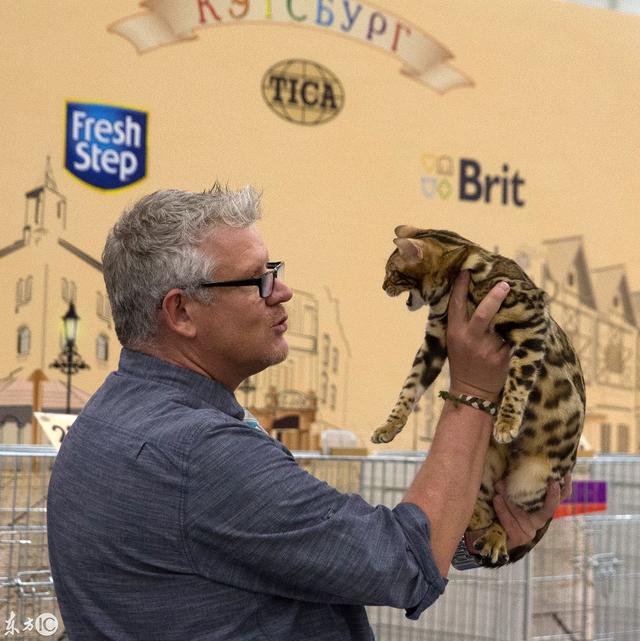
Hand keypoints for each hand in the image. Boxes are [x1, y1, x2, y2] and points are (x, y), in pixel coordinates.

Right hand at [447, 271, 510, 401]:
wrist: (473, 393)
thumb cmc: (464, 362)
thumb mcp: (455, 342)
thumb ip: (463, 323)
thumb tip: (475, 295)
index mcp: (455, 333)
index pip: (456, 305)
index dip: (460, 286)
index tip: (466, 270)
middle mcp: (471, 339)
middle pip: (482, 313)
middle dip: (494, 297)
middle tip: (504, 284)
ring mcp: (488, 349)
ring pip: (502, 323)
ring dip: (511, 311)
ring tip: (521, 299)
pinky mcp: (504, 357)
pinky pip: (513, 337)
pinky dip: (519, 329)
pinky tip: (527, 321)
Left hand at [466, 473, 572, 551]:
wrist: (490, 534)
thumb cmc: (501, 511)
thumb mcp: (507, 496)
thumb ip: (509, 488)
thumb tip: (503, 478)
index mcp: (539, 508)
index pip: (559, 499)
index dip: (565, 487)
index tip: (567, 473)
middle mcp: (538, 520)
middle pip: (549, 509)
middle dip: (552, 496)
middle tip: (552, 482)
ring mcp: (530, 531)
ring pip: (523, 513)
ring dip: (510, 499)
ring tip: (499, 486)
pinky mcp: (519, 539)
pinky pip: (511, 523)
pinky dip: (503, 510)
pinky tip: (496, 499)